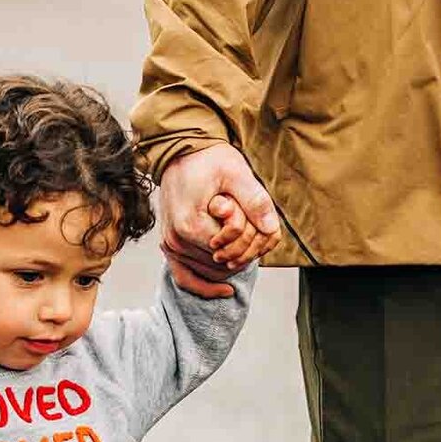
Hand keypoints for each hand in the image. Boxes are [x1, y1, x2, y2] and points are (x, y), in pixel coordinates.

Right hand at [161, 144, 280, 291]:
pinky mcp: (169, 246)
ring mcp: (170, 245)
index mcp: (191, 226)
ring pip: (209, 273)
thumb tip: (271, 228)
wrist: (181, 151)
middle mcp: (176, 241)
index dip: (249, 242)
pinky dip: (204, 287)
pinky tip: (226, 291)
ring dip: (230, 264)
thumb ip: (255, 200)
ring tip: (244, 243)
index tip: (256, 222)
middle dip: (242, 254)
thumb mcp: (237, 173)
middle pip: (221, 266)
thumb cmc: (209, 159)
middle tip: (253, 232)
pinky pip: (185, 277)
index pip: (231, 253)